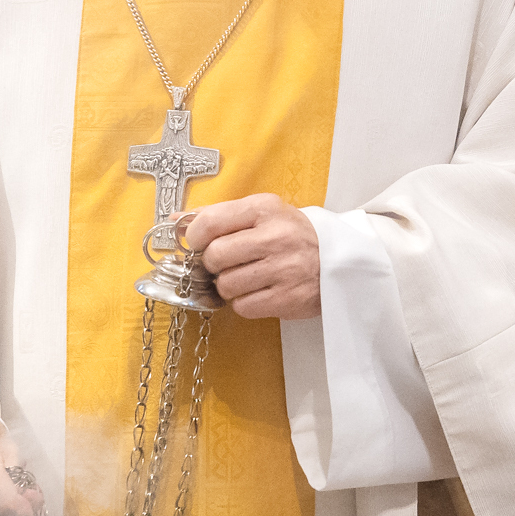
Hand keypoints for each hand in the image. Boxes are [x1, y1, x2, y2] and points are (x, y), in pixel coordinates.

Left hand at [183, 194, 320, 319]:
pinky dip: (244, 302)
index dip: (194, 237)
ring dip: (228, 285)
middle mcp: (275, 237)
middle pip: (214, 256)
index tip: (198, 243)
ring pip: (226, 285)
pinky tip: (258, 291)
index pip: (210, 222)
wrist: (339, 259)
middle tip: (225, 263)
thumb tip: (175, 221)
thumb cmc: (292, 234)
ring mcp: (283, 269)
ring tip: (245, 277)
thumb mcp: (262, 213)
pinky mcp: (287, 298)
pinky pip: (243, 306)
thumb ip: (219, 215)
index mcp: (265, 209)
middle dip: (213, 264)